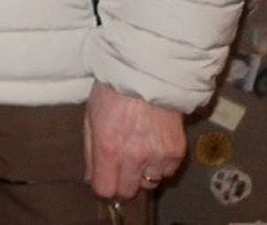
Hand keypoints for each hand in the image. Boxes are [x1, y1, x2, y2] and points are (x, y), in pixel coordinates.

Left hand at [83, 81, 184, 200]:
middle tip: (121, 167)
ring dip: (143, 174)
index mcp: (108, 147)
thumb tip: (90, 177)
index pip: (105, 189)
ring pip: (149, 183)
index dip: (103, 187)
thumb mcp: (90, 118)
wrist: (147, 75)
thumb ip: (90, 151)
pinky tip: (154, 146)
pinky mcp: (176, 151)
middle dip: (122, 183)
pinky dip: (160, 165)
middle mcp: (134, 156)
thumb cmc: (113, 92)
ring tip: (139, 152)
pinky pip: (167, 171)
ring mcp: (157, 155)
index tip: (104, 179)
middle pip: (128, 191)